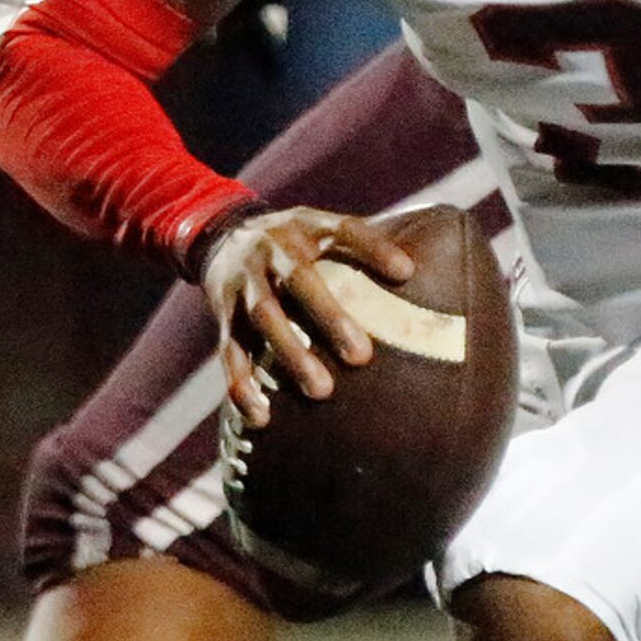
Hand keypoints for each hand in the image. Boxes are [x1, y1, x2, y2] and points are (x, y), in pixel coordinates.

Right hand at [201, 206, 415, 424]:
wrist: (220, 236)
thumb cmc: (295, 243)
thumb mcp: (322, 230)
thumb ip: (363, 247)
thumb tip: (420, 273)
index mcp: (307, 225)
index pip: (345, 230)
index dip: (375, 248)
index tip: (407, 273)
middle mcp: (273, 249)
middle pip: (301, 280)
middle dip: (330, 318)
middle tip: (362, 356)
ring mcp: (245, 280)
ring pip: (265, 317)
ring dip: (291, 354)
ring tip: (322, 391)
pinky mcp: (222, 313)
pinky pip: (231, 349)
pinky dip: (243, 383)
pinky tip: (262, 415)